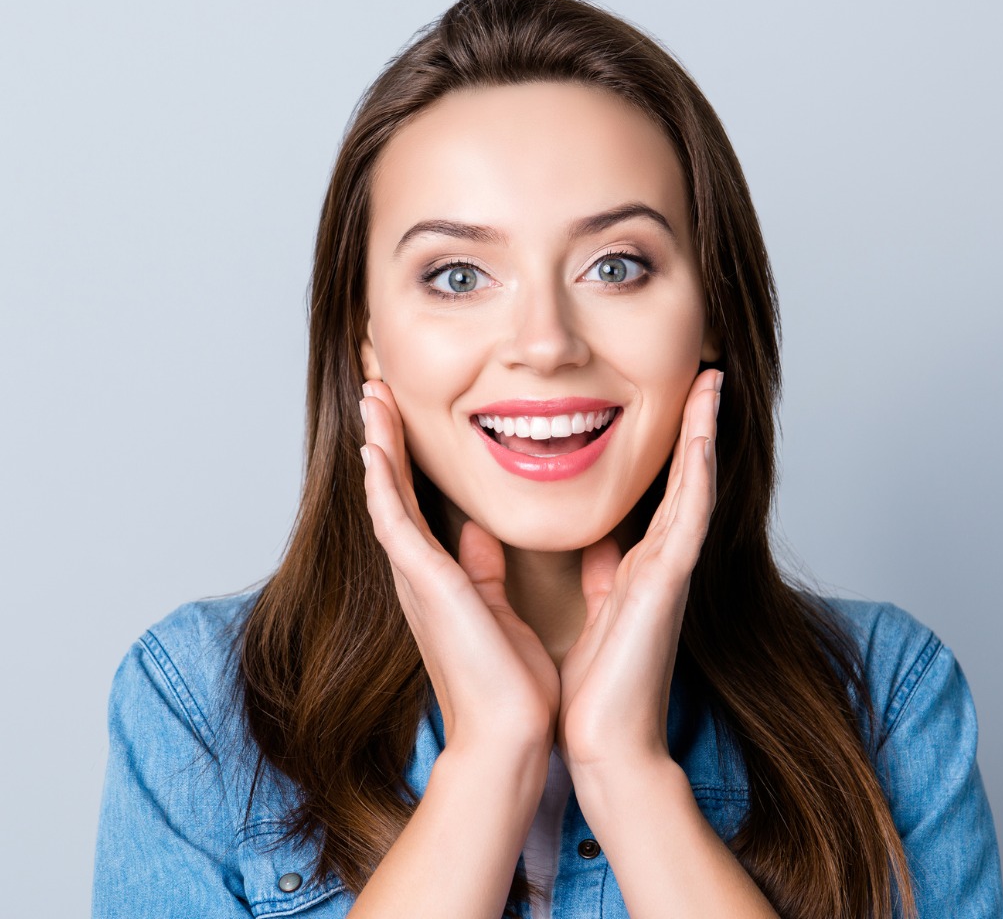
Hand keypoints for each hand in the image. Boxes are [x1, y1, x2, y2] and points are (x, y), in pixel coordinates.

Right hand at [360, 380, 559, 758]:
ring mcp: (414, 577)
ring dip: (378, 443)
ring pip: (386, 494)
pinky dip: (383, 479)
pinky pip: (394, 517)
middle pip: (390, 490)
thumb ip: (485, 569)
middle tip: (375, 390)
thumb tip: (480, 534)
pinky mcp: (423, 581)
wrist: (511, 733)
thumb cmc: (511, 682)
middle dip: (383, 439)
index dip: (406, 459)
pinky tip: (375, 443)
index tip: (404, 418)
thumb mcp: (498, 608)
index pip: (413, 504)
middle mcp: (417, 573)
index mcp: (438, 578)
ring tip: (371, 397)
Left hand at [557, 368, 721, 774]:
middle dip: (695, 424)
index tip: (670, 401)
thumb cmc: (596, 686)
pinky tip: (701, 430)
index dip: (670, 445)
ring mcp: (671, 569)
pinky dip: (696, 469)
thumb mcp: (594, 609)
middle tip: (703, 372)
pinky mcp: (669, 581)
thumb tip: (598, 541)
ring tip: (708, 380)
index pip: (660, 490)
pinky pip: (688, 512)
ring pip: (693, 483)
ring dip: (702, 431)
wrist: (603, 743)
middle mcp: (662, 559)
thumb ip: (600, 572)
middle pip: (685, 476)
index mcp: (640, 565)